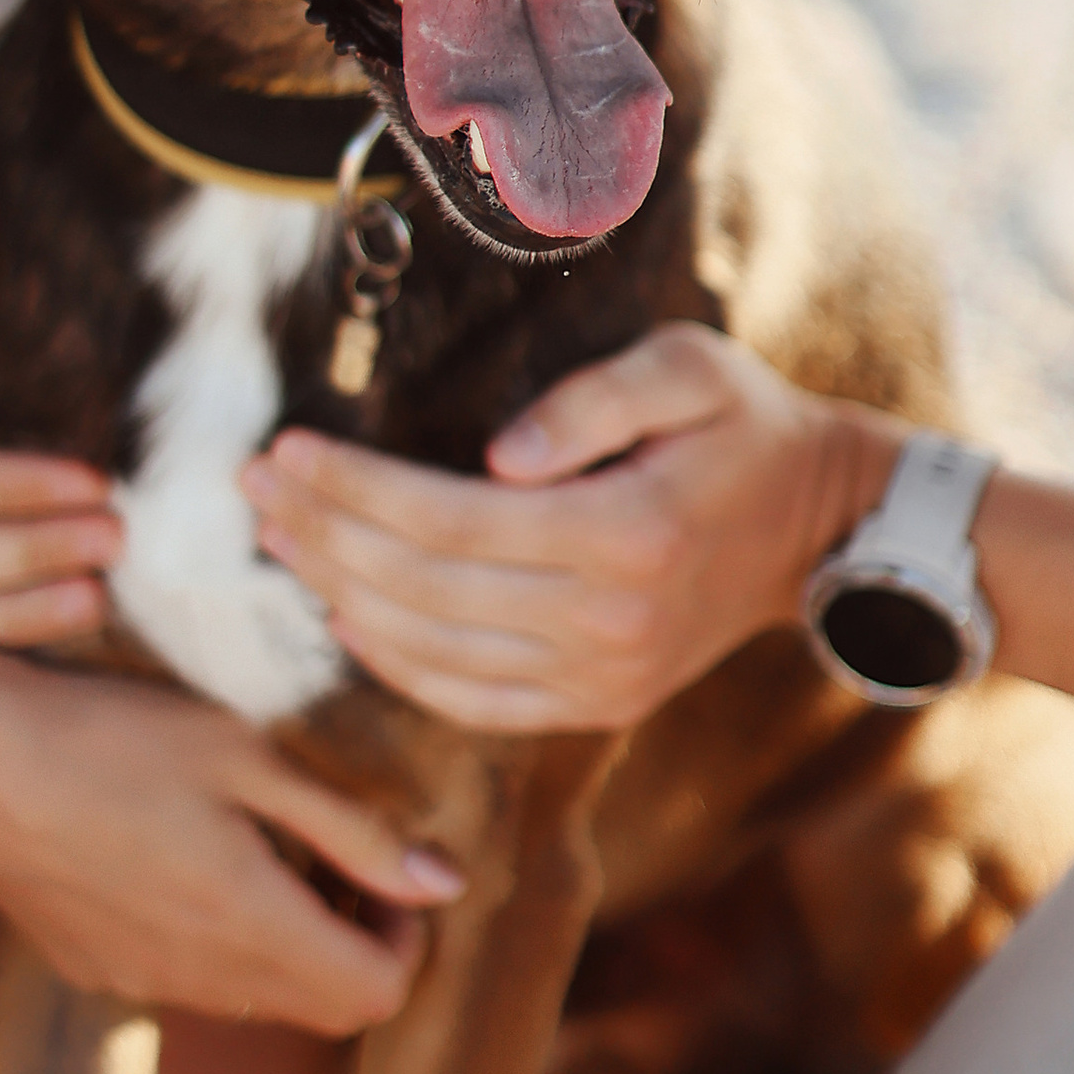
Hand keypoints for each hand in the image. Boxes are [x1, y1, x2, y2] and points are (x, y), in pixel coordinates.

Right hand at [0, 633, 464, 1032]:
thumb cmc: (112, 735)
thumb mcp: (247, 753)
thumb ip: (350, 826)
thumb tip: (443, 883)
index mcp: (252, 924)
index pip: (377, 994)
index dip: (406, 938)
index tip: (387, 869)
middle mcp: (202, 978)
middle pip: (323, 1007)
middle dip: (354, 941)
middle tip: (335, 854)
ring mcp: (140, 982)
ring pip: (255, 995)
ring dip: (285, 941)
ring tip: (260, 843)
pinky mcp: (92, 970)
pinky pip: (186, 978)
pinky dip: (215, 938)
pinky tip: (180, 853)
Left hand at [244, 325, 896, 731]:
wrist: (820, 527)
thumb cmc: (743, 425)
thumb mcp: (690, 367)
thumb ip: (594, 401)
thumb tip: (497, 455)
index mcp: (628, 534)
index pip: (447, 519)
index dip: (353, 488)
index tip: (285, 448)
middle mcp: (610, 623)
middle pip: (423, 587)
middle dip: (324, 533)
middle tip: (254, 485)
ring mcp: (604, 679)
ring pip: (432, 653)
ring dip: (341, 596)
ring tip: (279, 540)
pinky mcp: (599, 705)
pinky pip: (471, 700)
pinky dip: (397, 664)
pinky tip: (345, 615)